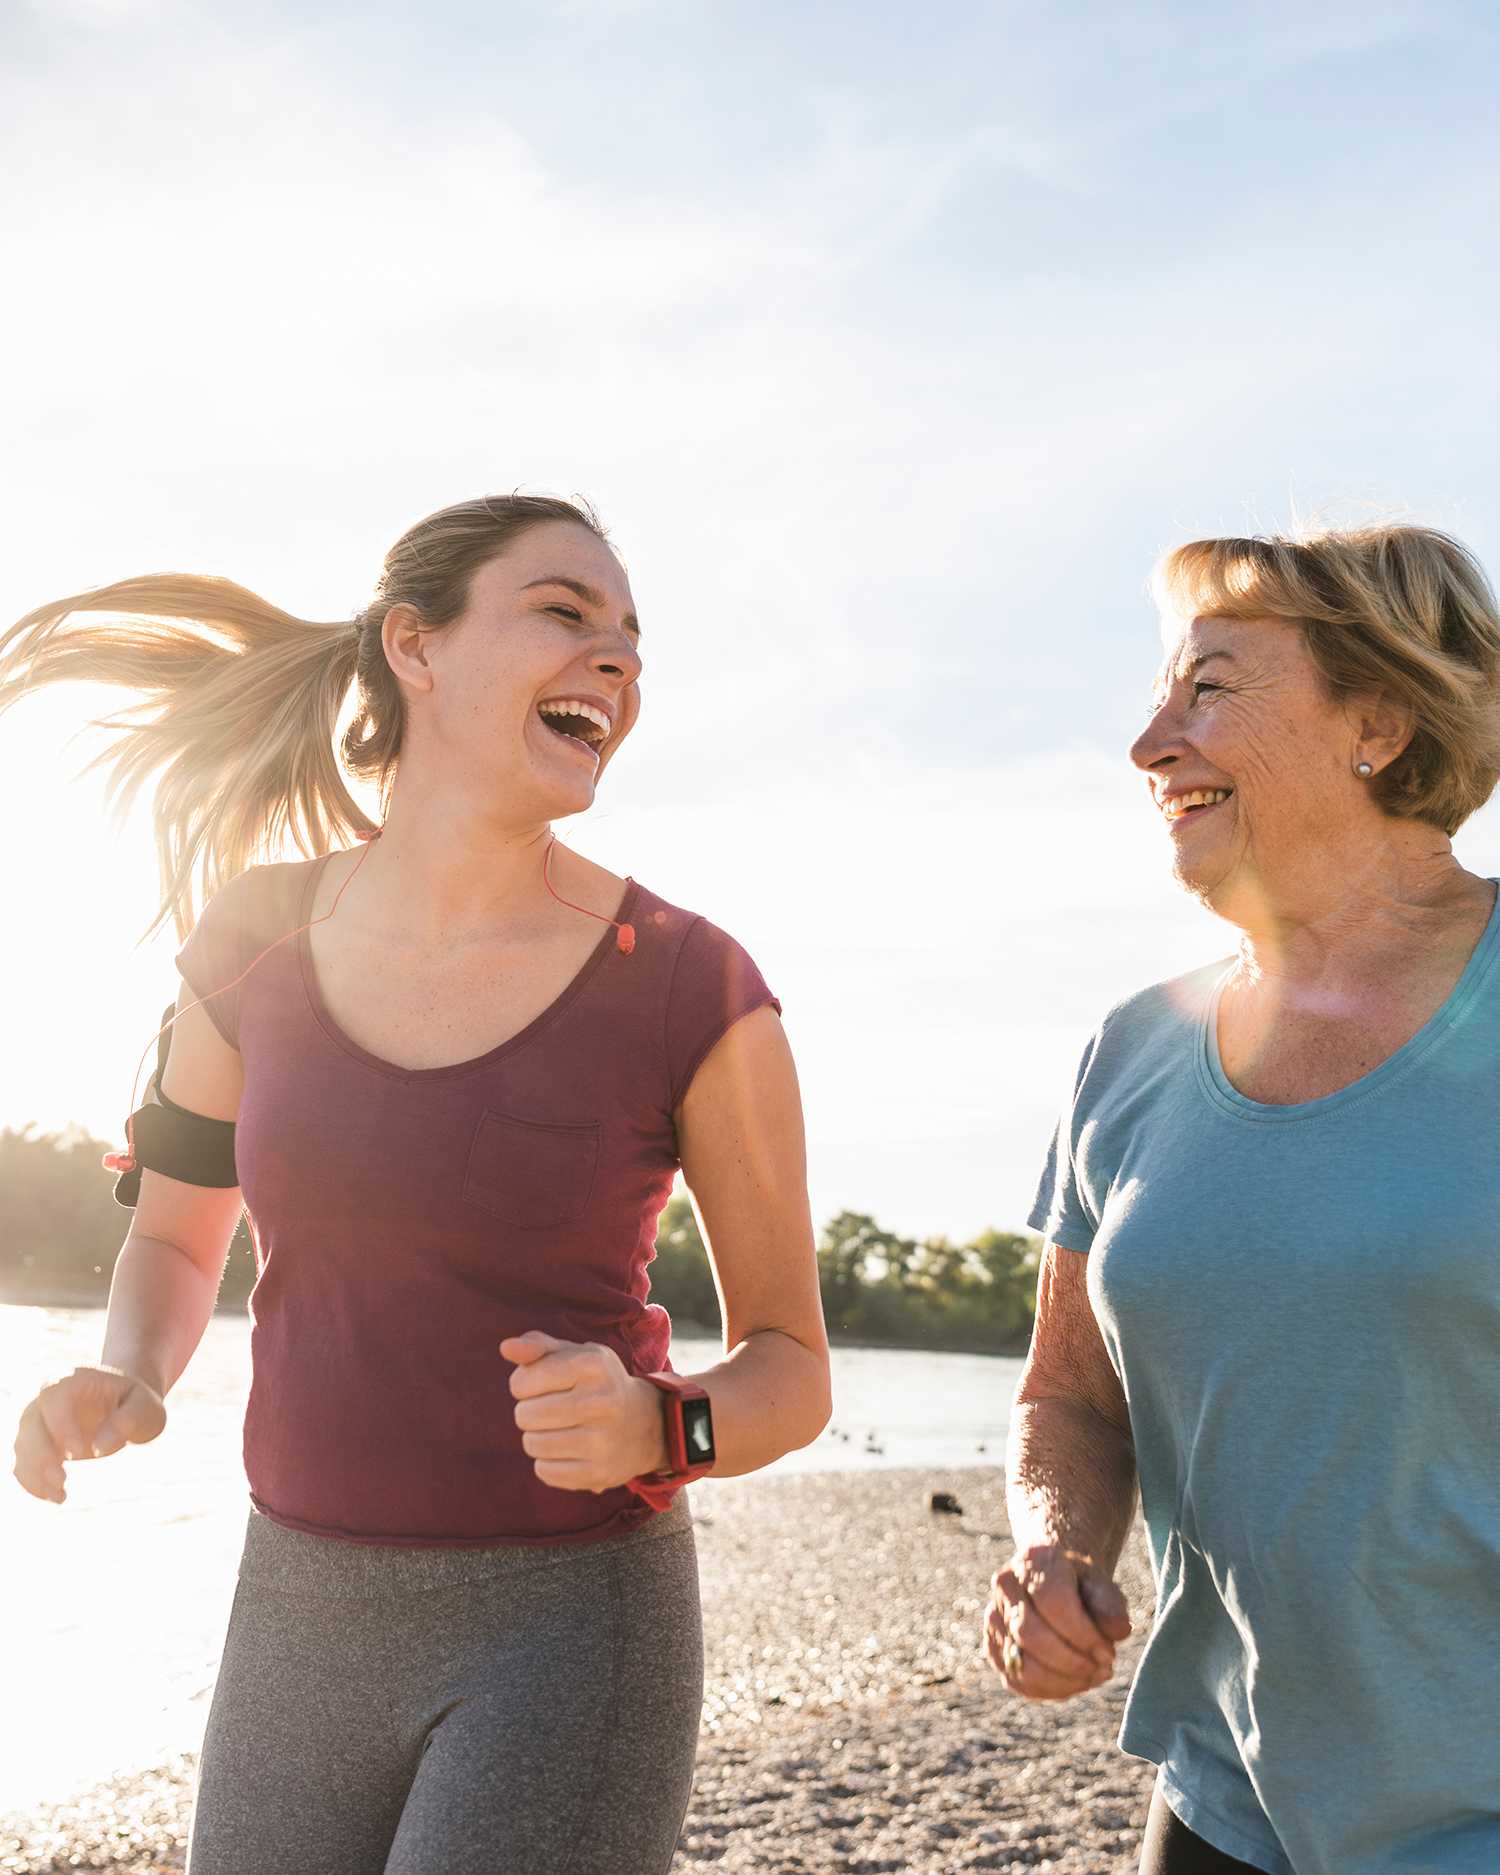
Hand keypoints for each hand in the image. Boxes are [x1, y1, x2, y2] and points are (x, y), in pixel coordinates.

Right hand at [12, 1365, 166, 1503]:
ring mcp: (39, 1421)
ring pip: (23, 1446)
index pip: (55, 1398)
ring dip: (35, 1473)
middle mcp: (49, 1398)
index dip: (60, 1425)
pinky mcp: (36, 1444)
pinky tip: (54, 1497)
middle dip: (41, 1455)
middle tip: (62, 1480)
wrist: (125, 1406)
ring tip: (61, 1496)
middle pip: (31, 1423)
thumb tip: (101, 1447)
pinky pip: (23, 1464)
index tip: (76, 1453)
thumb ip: (128, 1420)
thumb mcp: (145, 1406)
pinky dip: (33, 1482)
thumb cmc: (136, 1403)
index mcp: (75, 1380)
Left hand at [502, 1332, 667, 1493]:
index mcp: (592, 1364)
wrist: (646, 1423)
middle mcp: (601, 1401)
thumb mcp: (575, 1355)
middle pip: (525, 1415)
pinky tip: (567, 1450)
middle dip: (528, 1412)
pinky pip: (545, 1471)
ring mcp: (602, 1440)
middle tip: (549, 1409)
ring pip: (532, 1444)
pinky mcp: (599, 1473)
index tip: (539, 1385)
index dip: (522, 1384)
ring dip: (536, 1437)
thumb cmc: (597, 1383)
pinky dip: (547, 1462)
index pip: (522, 1382)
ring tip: (557, 1429)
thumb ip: (537, 1347)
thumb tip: (506, 1348)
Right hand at [985, 1542, 1131, 1701]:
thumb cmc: (1083, 1587)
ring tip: (1092, 1677)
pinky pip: (1018, 1681)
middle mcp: (1005, 1585)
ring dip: (1063, 1681)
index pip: (1051, 1601)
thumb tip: (1119, 1631)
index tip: (1109, 1652)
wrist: (1056, 1585)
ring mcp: (993, 1617)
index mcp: (1033, 1560)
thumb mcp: (1102, 1585)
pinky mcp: (993, 1648)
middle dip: (1072, 1662)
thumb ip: (1111, 1605)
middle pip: (1030, 1634)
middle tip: (1103, 1668)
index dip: (1082, 1634)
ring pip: (1021, 1664)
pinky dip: (1051, 1690)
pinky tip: (1075, 1682)